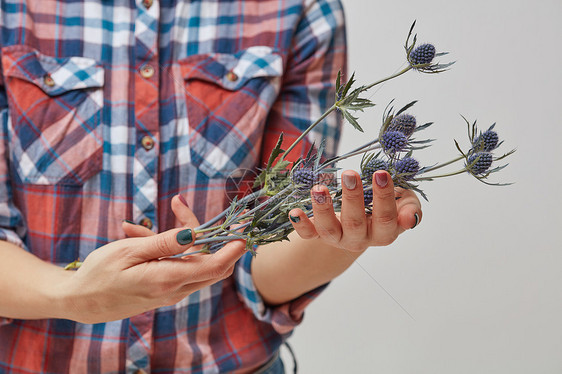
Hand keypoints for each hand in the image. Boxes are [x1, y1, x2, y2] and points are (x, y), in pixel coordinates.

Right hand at [58, 201, 244, 323]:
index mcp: (168, 280)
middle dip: (217, 236)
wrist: (80, 302)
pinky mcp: (166, 291)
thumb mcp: (129, 251)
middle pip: (214, 264)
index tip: (244, 228)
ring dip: (192, 237)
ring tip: (173, 207)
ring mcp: (172, 293)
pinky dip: (176, 248)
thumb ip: (164, 243)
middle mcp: (176, 290)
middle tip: (207, 209)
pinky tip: (145, 233)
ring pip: (199, 264)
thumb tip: (196, 234)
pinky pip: (183, 267)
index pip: (216, 265)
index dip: (234, 247)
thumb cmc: (100, 274)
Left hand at [288, 170, 421, 251]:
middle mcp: (360, 239)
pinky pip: (308, 234)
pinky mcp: (318, 235)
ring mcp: (337, 238)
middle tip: (350, 173)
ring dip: (323, 209)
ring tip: (319, 188)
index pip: (386, 218)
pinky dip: (300, 225)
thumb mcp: (404, 203)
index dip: (384, 197)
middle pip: (355, 223)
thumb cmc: (387, 204)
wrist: (362, 219)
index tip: (380, 173)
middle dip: (352, 198)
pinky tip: (294, 212)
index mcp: (384, 233)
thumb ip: (410, 209)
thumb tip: (410, 218)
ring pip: (328, 230)